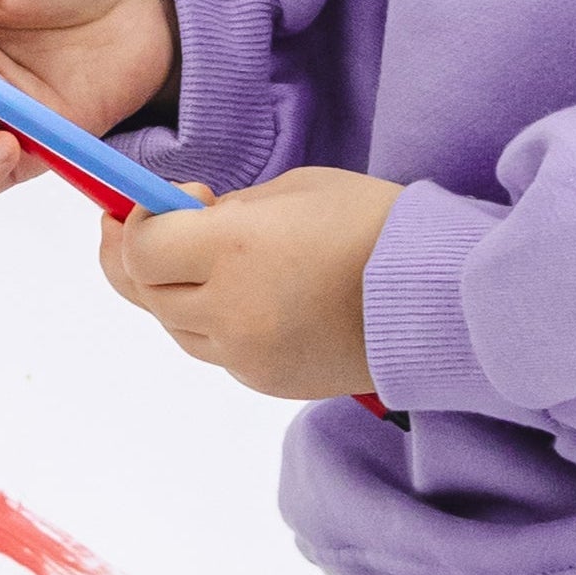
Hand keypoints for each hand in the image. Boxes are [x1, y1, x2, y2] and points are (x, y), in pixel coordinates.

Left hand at [99, 170, 401, 400]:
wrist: (440, 298)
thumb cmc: (376, 226)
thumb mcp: (294, 191)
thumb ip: (229, 212)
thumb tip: (185, 222)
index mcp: (235, 250)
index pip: (142, 248)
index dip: (135, 223)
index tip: (154, 203)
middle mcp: (231, 310)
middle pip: (146, 292)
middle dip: (141, 257)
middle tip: (145, 227)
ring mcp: (247, 356)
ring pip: (174, 327)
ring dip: (173, 293)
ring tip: (201, 263)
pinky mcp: (266, 382)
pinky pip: (214, 352)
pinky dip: (212, 324)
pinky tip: (241, 295)